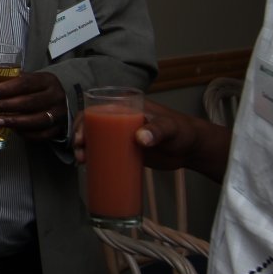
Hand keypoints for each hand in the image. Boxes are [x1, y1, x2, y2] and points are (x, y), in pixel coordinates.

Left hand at [0, 70, 69, 142]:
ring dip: (12, 121)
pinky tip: (11, 131)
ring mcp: (58, 114)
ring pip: (35, 120)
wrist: (62, 102)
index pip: (25, 83)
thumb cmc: (37, 90)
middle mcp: (55, 96)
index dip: (6, 88)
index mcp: (46, 80)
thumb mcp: (25, 79)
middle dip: (5, 106)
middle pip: (29, 102)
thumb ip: (1, 79)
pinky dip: (24, 134)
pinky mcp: (58, 129)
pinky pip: (40, 135)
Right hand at [72, 97, 229, 182]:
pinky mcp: (127, 150)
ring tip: (83, 162)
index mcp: (126, 107)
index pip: (97, 108)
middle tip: (81, 154)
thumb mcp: (170, 128)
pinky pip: (106, 152)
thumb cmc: (183, 131)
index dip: (83, 120)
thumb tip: (140, 138)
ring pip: (96, 139)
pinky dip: (96, 158)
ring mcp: (123, 135)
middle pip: (92, 125)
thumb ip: (158, 131)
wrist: (193, 149)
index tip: (80, 137)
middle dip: (79, 137)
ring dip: (85, 148)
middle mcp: (120, 119)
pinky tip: (89, 167)